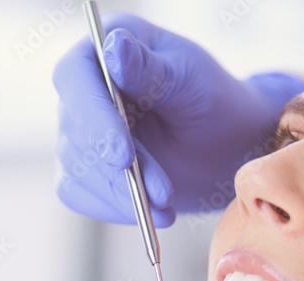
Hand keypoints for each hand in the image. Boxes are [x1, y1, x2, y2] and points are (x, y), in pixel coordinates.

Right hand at [53, 12, 303, 226]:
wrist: (228, 149)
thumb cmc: (217, 103)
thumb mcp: (193, 82)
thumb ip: (152, 70)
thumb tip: (113, 48)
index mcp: (108, 46)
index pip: (75, 77)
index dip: (93, 117)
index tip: (122, 155)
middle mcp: (85, 86)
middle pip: (74, 129)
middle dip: (118, 169)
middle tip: (163, 192)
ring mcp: (80, 128)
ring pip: (77, 168)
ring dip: (123, 194)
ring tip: (167, 203)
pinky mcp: (84, 167)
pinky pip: (80, 194)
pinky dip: (115, 209)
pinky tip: (152, 212)